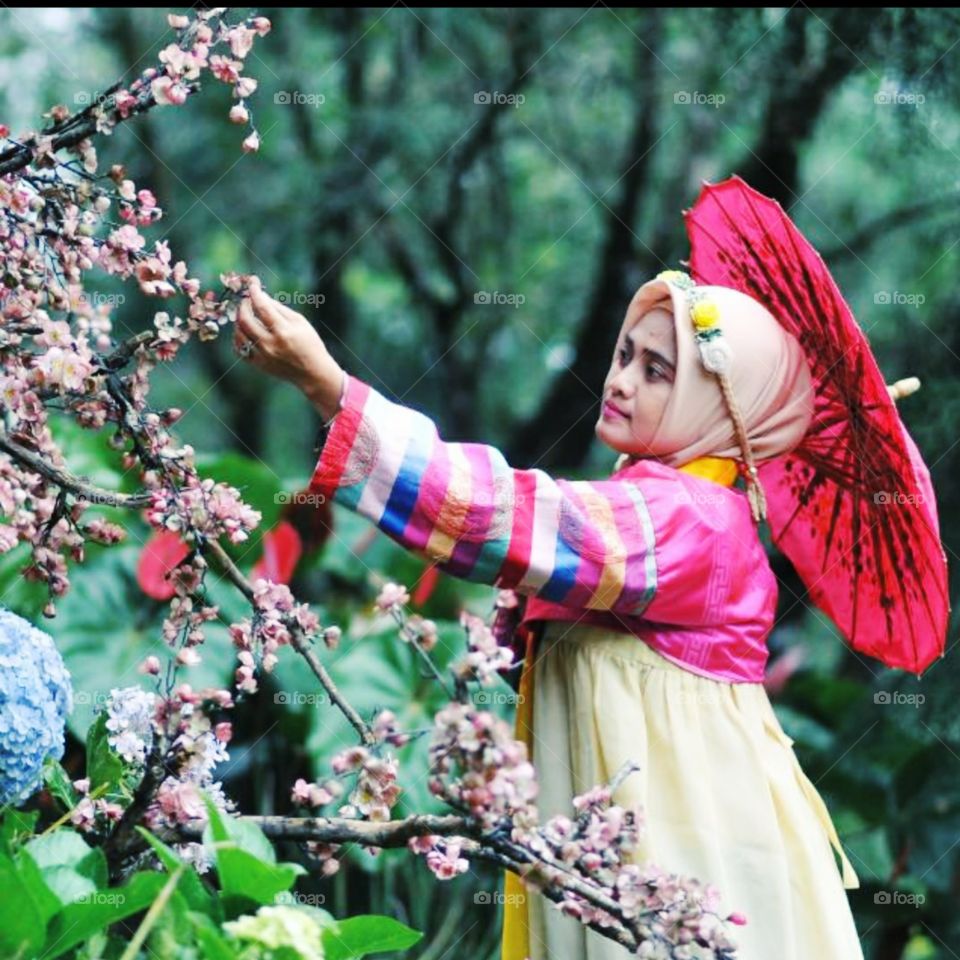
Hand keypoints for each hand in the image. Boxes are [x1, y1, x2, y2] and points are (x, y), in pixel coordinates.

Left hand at [234, 276, 344, 415]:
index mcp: (284, 331)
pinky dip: (238, 337)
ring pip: (239, 333)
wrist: (313, 373)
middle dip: (243, 304)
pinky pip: (238, 348)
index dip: (254, 291)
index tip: (253, 283)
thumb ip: (279, 308)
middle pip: (245, 319)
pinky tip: (244, 331)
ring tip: (246, 314)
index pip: (262, 306)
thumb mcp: (300, 322)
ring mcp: (262, 356)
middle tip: (247, 299)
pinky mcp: (258, 365)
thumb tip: (260, 296)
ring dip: (239, 319)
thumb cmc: (310, 344)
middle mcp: (270, 344)